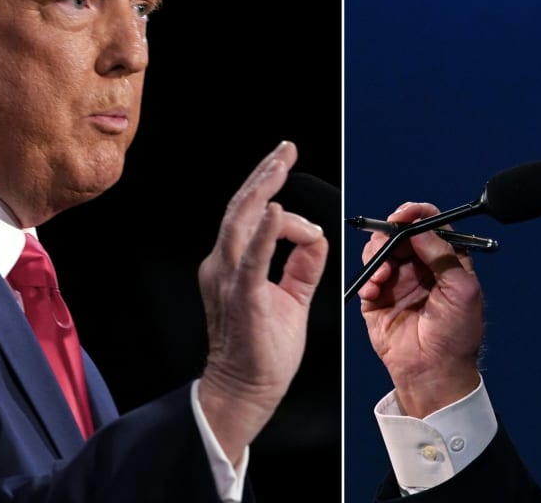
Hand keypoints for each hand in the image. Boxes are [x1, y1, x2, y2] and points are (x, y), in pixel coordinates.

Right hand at [196, 140, 328, 463]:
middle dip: (265, 174)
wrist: (245, 390)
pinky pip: (252, 259)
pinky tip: (276, 211)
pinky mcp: (242, 297)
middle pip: (241, 208)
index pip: (251, 217)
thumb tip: (316, 235)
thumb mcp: (291, 297)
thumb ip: (302, 265)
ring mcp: (229, 279)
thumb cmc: (263, 350)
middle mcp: (223, 264)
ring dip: (263, 189)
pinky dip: (264, 233)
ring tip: (280, 164)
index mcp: (232, 264)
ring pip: (241, 221)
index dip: (272, 194)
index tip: (290, 176)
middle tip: (285, 149)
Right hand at [359, 202, 483, 417]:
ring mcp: (397, 282)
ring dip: (377, 255)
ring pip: (380, 250)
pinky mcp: (377, 299)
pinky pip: (366, 276)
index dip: (417, 215)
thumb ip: (442, 253)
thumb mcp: (462, 288)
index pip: (431, 226)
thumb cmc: (457, 336)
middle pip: (400, 233)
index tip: (405, 215)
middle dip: (391, 234)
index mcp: (446, 262)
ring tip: (383, 274)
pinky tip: (375, 290)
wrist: (434, 372)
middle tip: (389, 241)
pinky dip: (367, 278)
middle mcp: (420, 268)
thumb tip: (420, 227)